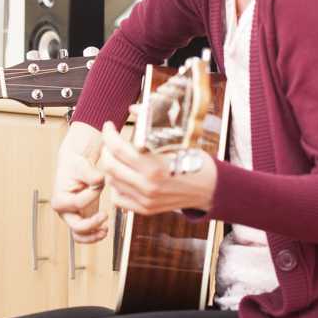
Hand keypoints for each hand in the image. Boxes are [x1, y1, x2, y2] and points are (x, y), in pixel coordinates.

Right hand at [51, 122, 107, 243]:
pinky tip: (104, 229)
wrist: (75, 167)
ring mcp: (73, 216)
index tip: (99, 184)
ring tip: (104, 230)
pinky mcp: (82, 218)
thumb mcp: (81, 167)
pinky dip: (94, 235)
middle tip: (104, 215)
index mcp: (59, 198)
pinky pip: (86, 234)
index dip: (91, 196)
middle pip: (76, 226)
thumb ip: (90, 174)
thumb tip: (99, 178)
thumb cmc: (74, 166)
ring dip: (92, 236)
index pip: (77, 203)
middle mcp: (64, 211)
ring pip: (80, 235)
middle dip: (91, 224)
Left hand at [99, 121, 216, 214]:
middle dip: (106, 148)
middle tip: (111, 140)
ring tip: (118, 156)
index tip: (109, 126)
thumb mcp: (177, 140)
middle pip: (110, 165)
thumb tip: (132, 108)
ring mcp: (146, 200)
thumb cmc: (195, 161)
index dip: (109, 134)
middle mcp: (148, 186)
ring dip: (111, 165)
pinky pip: (118, 198)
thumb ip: (151, 124)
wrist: (211, 188)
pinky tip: (124, 176)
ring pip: (112, 181)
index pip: (118, 148)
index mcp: (155, 167)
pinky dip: (116, 186)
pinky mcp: (146, 209)